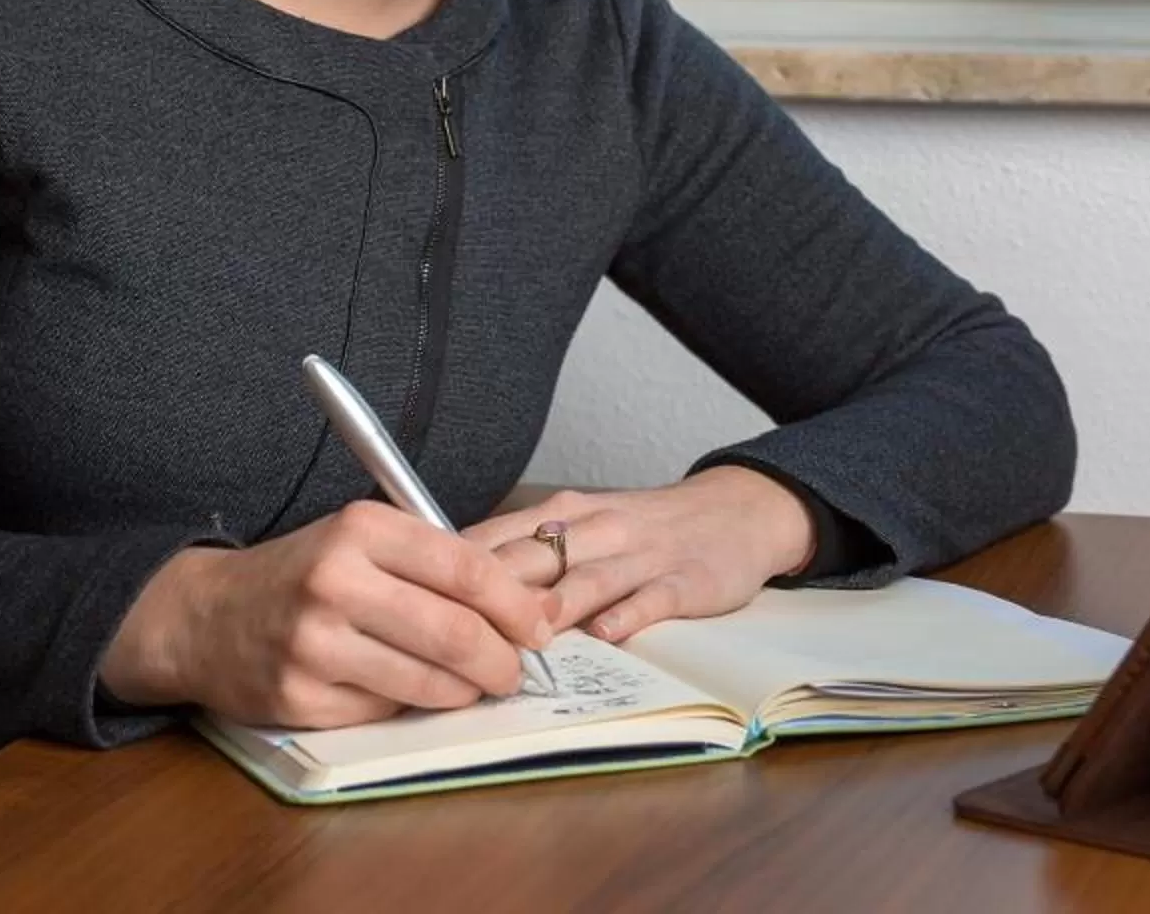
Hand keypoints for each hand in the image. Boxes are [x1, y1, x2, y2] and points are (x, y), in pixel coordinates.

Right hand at [100, 500, 557, 728]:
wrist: (206, 616)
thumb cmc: (303, 574)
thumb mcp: (363, 541)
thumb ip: (438, 562)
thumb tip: (535, 604)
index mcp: (359, 528)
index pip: (465, 568)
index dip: (515, 604)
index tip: (541, 626)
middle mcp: (335, 582)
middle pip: (454, 632)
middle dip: (502, 660)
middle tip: (515, 670)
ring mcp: (314, 645)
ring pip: (428, 681)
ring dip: (466, 690)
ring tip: (474, 683)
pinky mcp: (301, 698)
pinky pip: (386, 710)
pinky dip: (411, 705)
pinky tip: (409, 689)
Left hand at [463, 468, 816, 646]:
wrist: (735, 511)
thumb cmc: (645, 529)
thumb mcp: (581, 525)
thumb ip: (523, 552)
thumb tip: (448, 588)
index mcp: (563, 514)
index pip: (495, 539)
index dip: (453, 574)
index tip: (414, 603)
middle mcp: (596, 528)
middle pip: (531, 560)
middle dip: (491, 598)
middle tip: (453, 635)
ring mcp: (641, 555)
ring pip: (587, 579)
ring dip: (553, 609)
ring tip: (522, 638)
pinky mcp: (684, 580)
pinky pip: (651, 597)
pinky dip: (628, 614)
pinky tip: (607, 632)